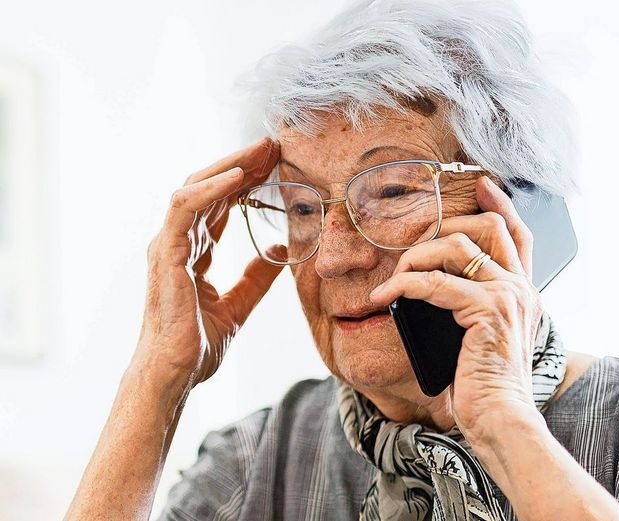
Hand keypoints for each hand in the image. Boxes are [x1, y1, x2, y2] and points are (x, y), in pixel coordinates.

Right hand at [137, 138, 281, 385]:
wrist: (175, 374)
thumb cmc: (196, 344)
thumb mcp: (238, 304)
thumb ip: (256, 278)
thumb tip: (279, 251)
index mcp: (194, 252)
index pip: (222, 204)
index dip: (248, 182)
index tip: (277, 164)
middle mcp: (179, 242)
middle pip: (210, 188)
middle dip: (242, 164)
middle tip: (274, 145)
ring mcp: (169, 246)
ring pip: (196, 188)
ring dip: (229, 166)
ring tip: (262, 150)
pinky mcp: (166, 254)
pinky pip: (185, 208)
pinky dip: (211, 189)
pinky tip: (239, 176)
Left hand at [369, 175, 542, 441]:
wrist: (500, 419)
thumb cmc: (485, 386)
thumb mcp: (482, 338)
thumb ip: (472, 307)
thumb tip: (431, 285)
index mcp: (523, 294)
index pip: (519, 236)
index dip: (501, 206)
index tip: (482, 185)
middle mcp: (521, 289)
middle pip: (487, 229)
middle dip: (445, 227)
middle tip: (412, 249)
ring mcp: (507, 297)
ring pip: (456, 247)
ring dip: (417, 256)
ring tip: (395, 278)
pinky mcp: (487, 311)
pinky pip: (434, 283)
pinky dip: (404, 284)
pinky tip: (386, 295)